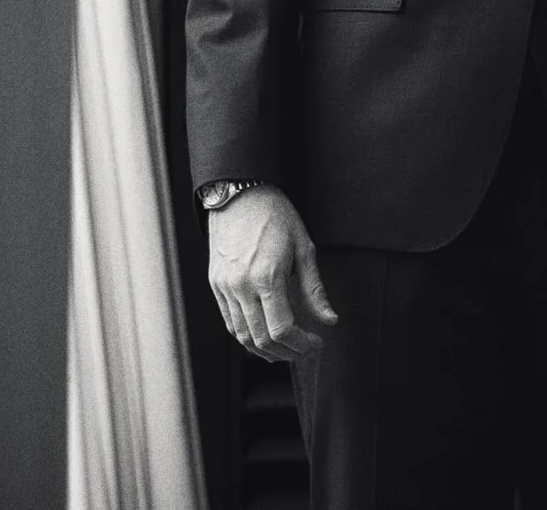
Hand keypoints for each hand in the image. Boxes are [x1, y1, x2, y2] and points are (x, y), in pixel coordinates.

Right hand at [206, 185, 338, 360]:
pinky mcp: (216, 285)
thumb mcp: (304, 249)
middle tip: (305, 349)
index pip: (282, 329)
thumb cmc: (275, 215)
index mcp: (267, 277)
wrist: (240, 194)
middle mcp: (242, 286)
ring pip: (242, 336)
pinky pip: (229, 322)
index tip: (315, 343)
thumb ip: (315, 290)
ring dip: (266, 350)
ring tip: (286, 349)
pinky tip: (263, 336)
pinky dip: (247, 336)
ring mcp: (225, 287)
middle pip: (262, 338)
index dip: (301, 345)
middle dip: (287, 352)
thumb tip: (330, 320)